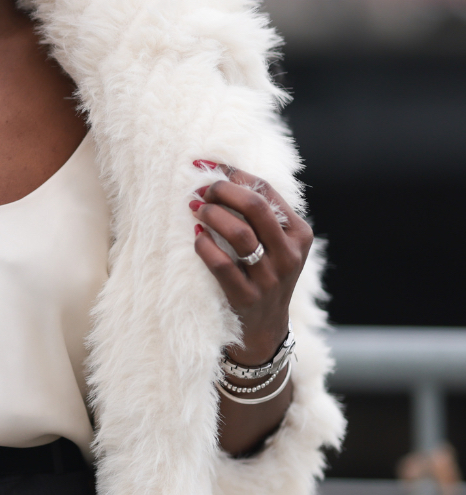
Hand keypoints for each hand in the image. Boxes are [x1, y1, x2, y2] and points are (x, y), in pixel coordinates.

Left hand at [191, 163, 312, 364]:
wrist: (264, 328)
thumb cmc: (261, 272)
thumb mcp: (272, 243)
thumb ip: (255, 213)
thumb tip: (215, 172)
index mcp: (298, 233)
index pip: (265, 189)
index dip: (232, 173)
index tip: (205, 166)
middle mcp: (290, 254)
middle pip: (255, 206)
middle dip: (222, 190)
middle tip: (199, 190)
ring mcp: (271, 278)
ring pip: (239, 233)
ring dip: (212, 215)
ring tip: (195, 210)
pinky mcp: (248, 298)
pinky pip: (221, 264)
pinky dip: (204, 246)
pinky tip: (197, 238)